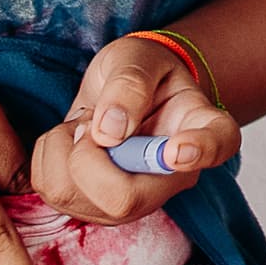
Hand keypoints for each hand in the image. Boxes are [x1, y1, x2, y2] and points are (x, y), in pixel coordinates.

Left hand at [31, 31, 243, 225]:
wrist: (120, 90)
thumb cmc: (140, 71)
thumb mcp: (137, 58)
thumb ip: (130, 84)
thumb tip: (109, 131)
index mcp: (201, 128)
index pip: (216, 145)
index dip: (198, 152)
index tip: (175, 149)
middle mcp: (172, 176)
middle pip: (127, 200)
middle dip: (89, 160)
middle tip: (91, 123)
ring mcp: (133, 200)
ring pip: (81, 200)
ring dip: (66, 151)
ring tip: (87, 125)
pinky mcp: (94, 207)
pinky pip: (52, 191)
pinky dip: (49, 157)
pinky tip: (74, 141)